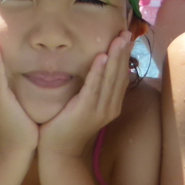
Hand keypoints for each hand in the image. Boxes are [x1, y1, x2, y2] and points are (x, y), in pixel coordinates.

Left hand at [38, 32, 133, 158]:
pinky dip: (99, 71)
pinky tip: (102, 57)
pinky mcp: (86, 111)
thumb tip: (92, 70)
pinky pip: (94, 87)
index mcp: (111, 105)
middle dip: (123, 52)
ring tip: (119, 39)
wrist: (58, 153)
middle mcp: (110, 107)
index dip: (124, 57)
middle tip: (126, 32)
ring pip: (110, 79)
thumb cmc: (66, 128)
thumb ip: (91, 91)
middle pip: (119, 74)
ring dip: (115, 57)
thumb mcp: (83, 106)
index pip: (121, 76)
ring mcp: (100, 110)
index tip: (126, 38)